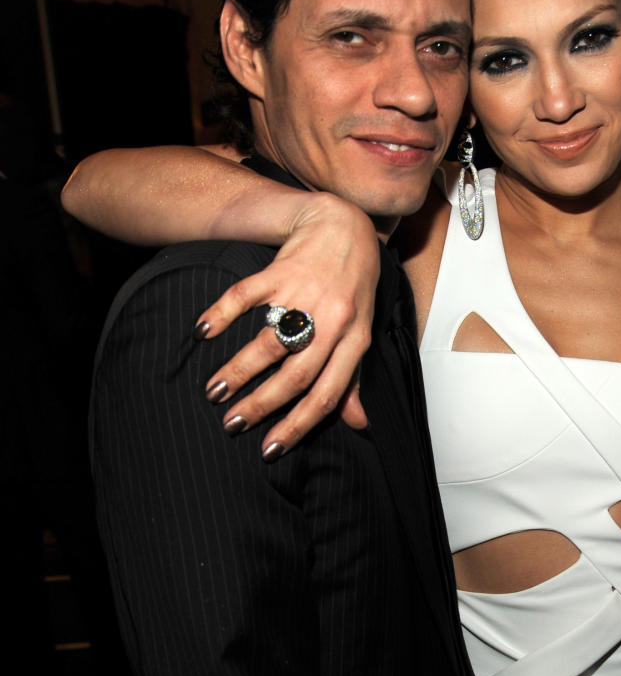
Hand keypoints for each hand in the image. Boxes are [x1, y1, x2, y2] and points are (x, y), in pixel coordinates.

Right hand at [196, 195, 380, 448]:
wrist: (344, 227)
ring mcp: (306, 294)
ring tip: (214, 392)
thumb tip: (359, 424)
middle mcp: (333, 320)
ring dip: (239, 369)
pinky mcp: (281, 269)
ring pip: (269, 340)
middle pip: (295, 372)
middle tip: (231, 425)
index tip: (269, 449)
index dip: (298, 425)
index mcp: (355, 341)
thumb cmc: (352, 288)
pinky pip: (247, 295)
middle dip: (261, 404)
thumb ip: (354, 378)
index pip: (327, 393)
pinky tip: (202, 332)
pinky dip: (222, 313)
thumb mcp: (361, 333)